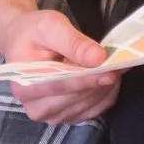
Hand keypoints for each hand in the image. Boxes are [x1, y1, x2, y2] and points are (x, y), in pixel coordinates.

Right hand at [0, 7, 119, 125]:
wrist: (24, 42)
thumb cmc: (33, 32)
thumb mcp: (50, 26)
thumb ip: (73, 42)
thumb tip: (98, 58)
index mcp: (24, 87)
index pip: (61, 86)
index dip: (88, 79)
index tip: (111, 70)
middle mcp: (36, 108)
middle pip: (77, 98)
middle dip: (100, 81)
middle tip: (119, 63)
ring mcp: (52, 115)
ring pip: (90, 105)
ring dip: (106, 87)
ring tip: (114, 65)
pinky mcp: (68, 117)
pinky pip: (96, 109)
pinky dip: (107, 93)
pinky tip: (108, 76)